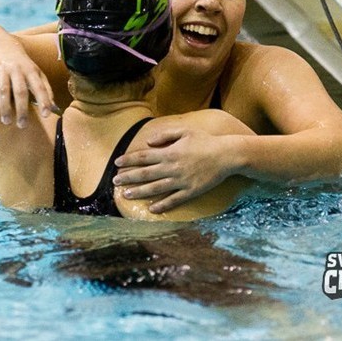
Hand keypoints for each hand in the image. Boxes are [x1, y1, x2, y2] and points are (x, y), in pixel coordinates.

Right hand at [0, 37, 54, 127]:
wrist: (2, 43)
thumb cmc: (24, 64)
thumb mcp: (37, 73)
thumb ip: (46, 90)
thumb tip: (54, 109)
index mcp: (31, 70)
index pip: (39, 87)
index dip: (43, 100)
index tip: (46, 115)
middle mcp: (16, 69)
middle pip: (20, 91)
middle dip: (21, 109)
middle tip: (22, 125)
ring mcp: (1, 69)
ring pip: (3, 90)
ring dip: (4, 107)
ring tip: (6, 121)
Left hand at [113, 127, 230, 212]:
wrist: (227, 155)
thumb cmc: (206, 141)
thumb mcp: (185, 131)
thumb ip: (165, 135)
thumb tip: (149, 142)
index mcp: (169, 152)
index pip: (143, 157)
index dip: (129, 160)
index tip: (117, 163)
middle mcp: (172, 167)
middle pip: (145, 174)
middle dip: (128, 178)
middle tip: (115, 182)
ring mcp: (181, 181)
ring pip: (156, 188)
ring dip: (139, 192)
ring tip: (126, 195)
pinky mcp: (191, 191)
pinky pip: (174, 200)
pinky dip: (162, 205)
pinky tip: (151, 209)